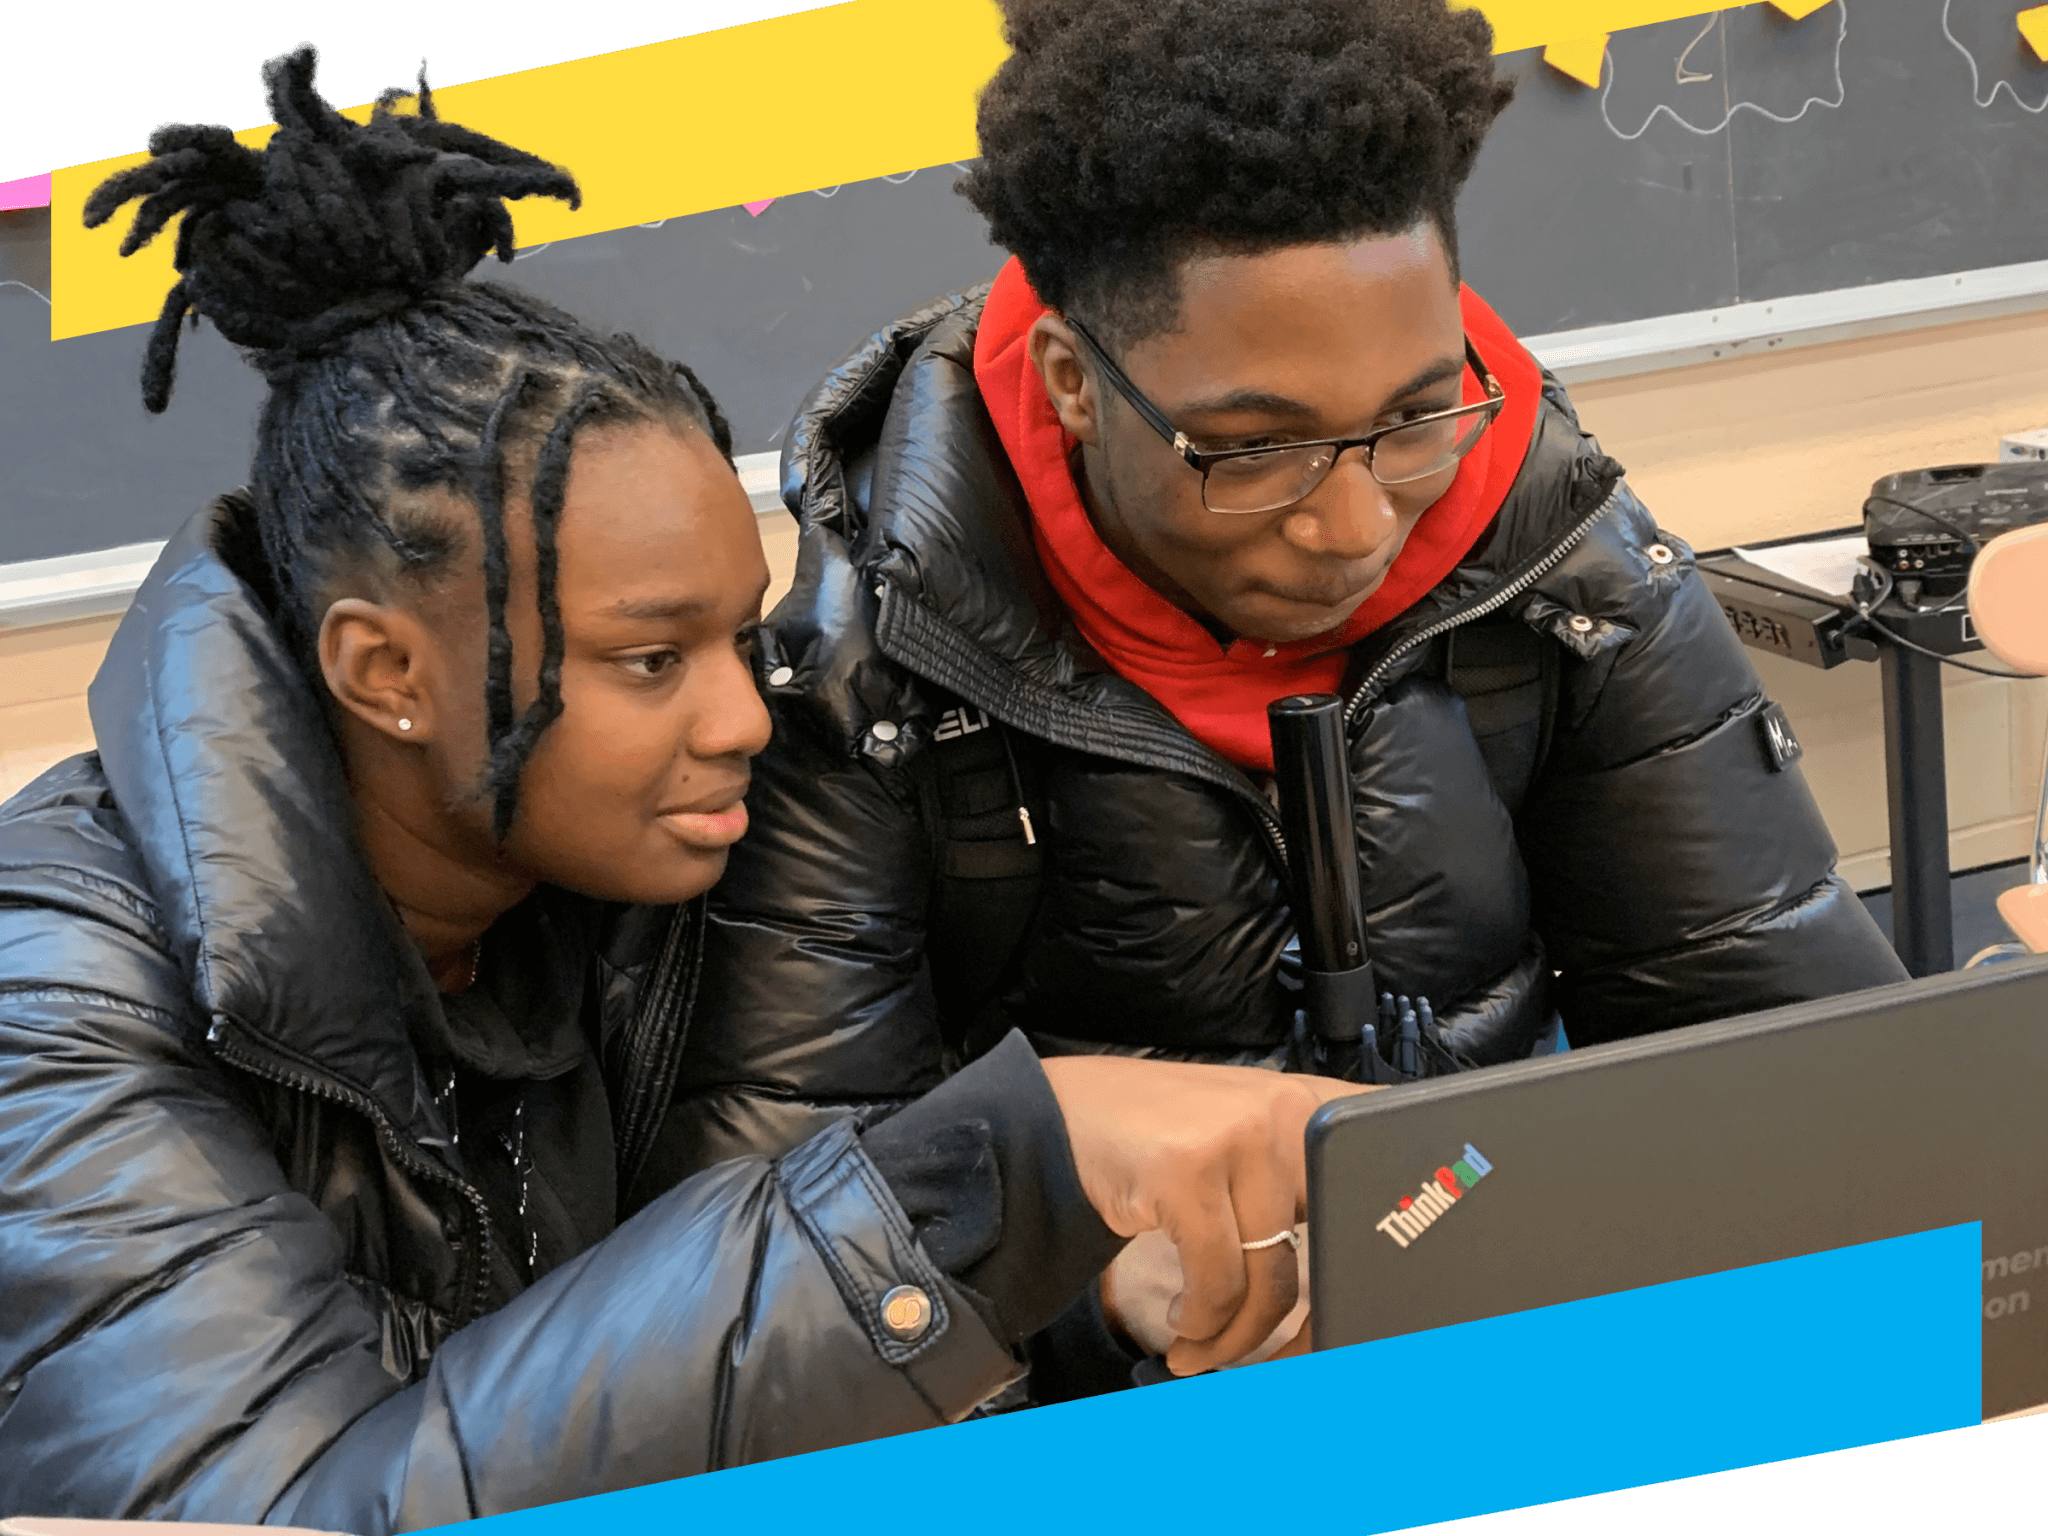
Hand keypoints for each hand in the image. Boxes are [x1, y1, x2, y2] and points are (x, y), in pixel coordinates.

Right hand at [1040, 1056, 1372, 1376]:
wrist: (1062, 1114)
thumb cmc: (1158, 1141)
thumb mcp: (1243, 1141)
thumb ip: (1297, 1182)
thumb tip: (1351, 1282)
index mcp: (1310, 1103)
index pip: (1391, 1159)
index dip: (1407, 1231)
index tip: (1388, 1300)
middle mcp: (1284, 1111)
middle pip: (1333, 1250)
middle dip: (1313, 1327)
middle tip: (1287, 1363)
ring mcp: (1236, 1138)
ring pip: (1270, 1279)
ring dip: (1235, 1337)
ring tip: (1203, 1350)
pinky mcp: (1186, 1171)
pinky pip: (1216, 1282)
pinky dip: (1201, 1324)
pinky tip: (1182, 1327)